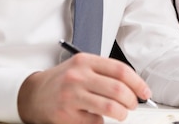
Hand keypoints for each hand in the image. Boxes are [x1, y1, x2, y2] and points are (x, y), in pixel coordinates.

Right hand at [17, 53, 151, 123]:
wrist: (33, 93)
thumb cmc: (63, 80)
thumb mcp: (82, 67)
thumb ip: (104, 72)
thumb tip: (133, 86)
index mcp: (85, 61)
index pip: (120, 70)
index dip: (137, 83)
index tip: (145, 92)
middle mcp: (78, 76)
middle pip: (118, 89)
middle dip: (132, 100)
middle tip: (133, 105)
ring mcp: (71, 96)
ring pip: (110, 107)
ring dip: (122, 113)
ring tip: (121, 113)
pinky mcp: (66, 114)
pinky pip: (94, 121)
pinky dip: (101, 121)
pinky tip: (97, 117)